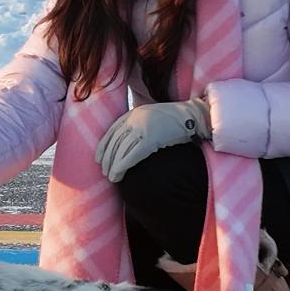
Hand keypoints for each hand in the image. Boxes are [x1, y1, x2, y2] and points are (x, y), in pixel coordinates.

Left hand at [94, 97, 210, 183]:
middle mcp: (135, 119)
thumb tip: (130, 141)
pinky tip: (117, 175)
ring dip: (113, 165)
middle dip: (107, 158)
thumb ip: (140, 125)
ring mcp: (142, 128)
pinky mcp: (151, 138)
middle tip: (103, 171)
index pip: (112, 131)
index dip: (103, 146)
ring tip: (110, 177)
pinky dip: (122, 166)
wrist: (192, 116)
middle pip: (115, 141)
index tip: (98, 158)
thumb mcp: (152, 117)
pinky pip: (132, 155)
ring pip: (121, 150)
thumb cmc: (175, 120)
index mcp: (133, 113)